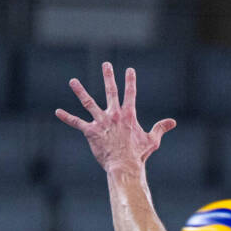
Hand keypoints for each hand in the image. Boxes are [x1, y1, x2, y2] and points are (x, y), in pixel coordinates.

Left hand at [56, 62, 175, 174]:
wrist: (124, 166)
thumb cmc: (138, 155)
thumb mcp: (152, 140)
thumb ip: (160, 128)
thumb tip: (172, 122)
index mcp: (128, 115)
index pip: (130, 93)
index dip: (130, 81)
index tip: (129, 70)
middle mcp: (114, 114)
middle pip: (111, 91)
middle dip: (108, 76)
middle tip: (106, 64)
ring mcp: (101, 122)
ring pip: (88, 102)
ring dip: (80, 91)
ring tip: (72, 81)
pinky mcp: (91, 132)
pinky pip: (77, 123)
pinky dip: (67, 117)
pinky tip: (58, 112)